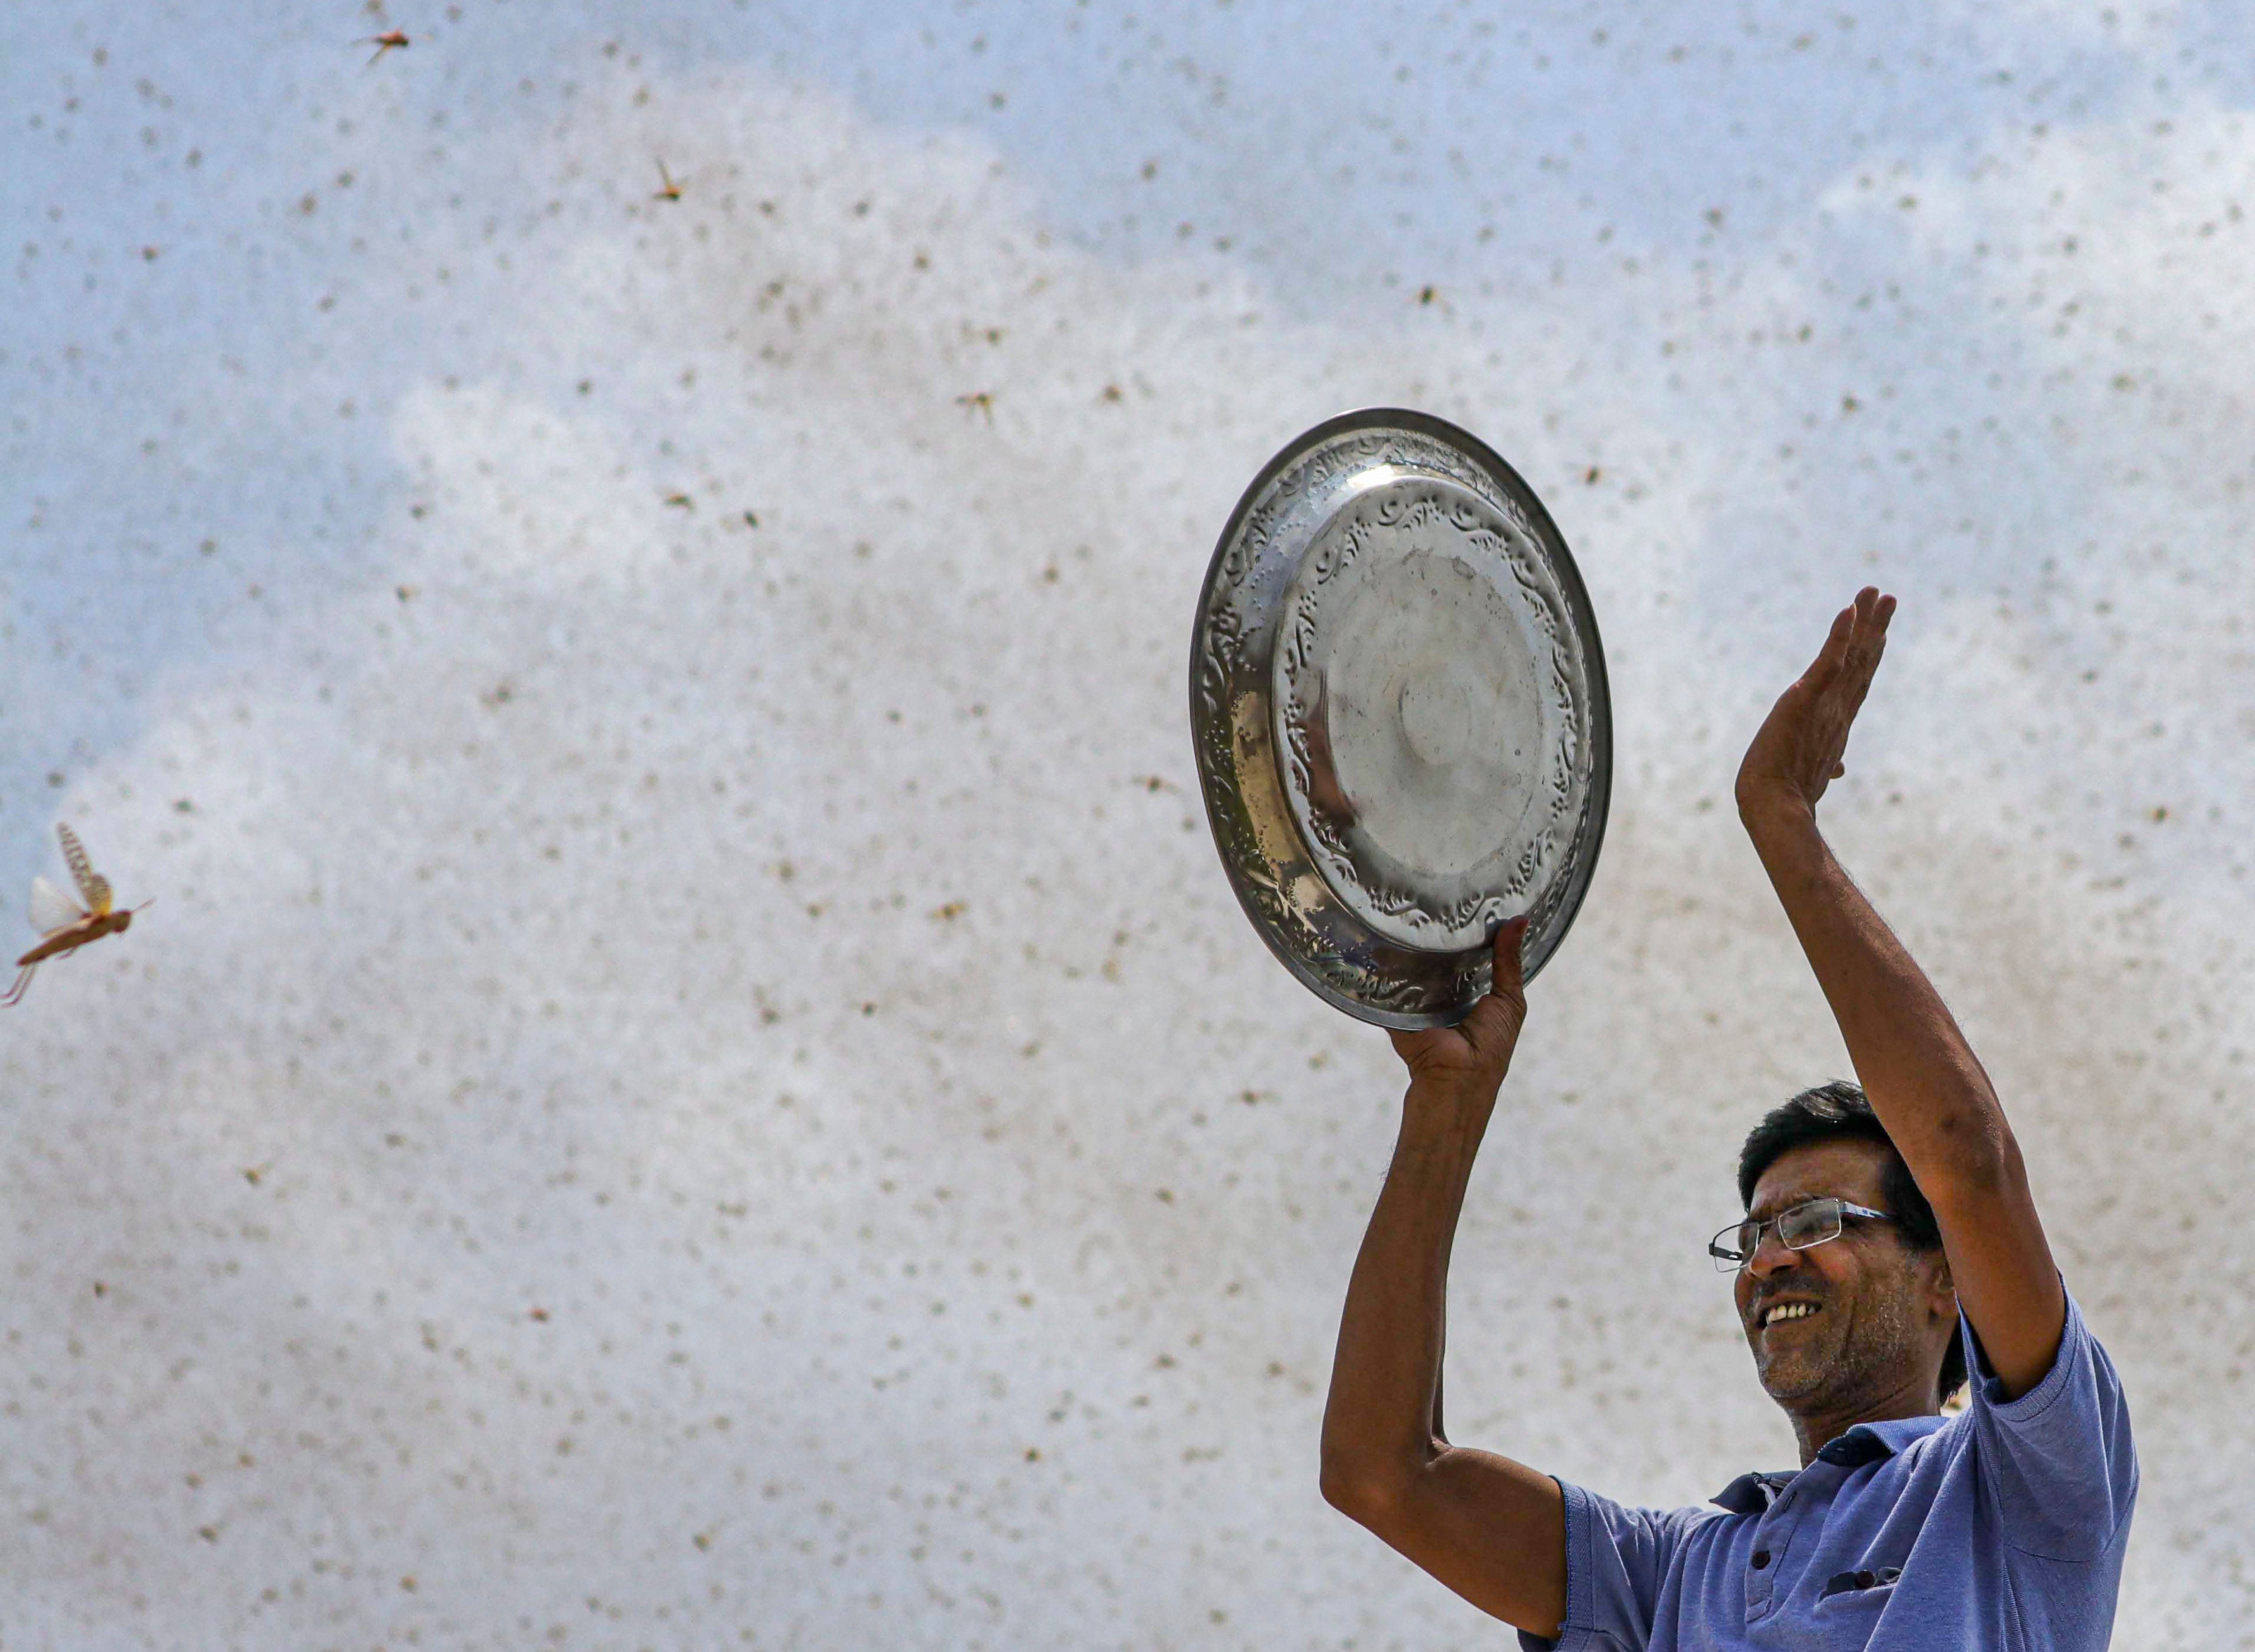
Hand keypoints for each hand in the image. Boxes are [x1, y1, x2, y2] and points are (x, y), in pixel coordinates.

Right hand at [1388, 916, 1528, 1103]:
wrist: (1456, 1077)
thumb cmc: (1491, 1045)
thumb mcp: (1509, 1000)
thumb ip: (1509, 962)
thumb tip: (1519, 921)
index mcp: (1473, 992)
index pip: (1469, 955)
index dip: (1471, 931)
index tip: (1469, 899)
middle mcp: (1444, 994)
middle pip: (1438, 958)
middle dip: (1437, 934)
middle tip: (1433, 895)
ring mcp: (1417, 1001)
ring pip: (1411, 968)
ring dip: (1408, 947)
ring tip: (1404, 908)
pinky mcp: (1394, 1008)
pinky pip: (1386, 985)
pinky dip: (1381, 968)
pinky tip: (1377, 937)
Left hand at [1735, 587, 1895, 822]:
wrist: (1774, 805)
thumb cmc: (1789, 792)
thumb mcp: (1812, 772)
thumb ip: (1829, 763)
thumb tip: (1840, 770)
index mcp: (1836, 721)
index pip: (1857, 680)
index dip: (1871, 654)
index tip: (1881, 631)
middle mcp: (1837, 708)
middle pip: (1863, 660)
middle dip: (1876, 628)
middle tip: (1889, 597)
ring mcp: (1825, 702)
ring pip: (1852, 654)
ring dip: (1863, 622)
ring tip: (1874, 592)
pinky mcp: (1806, 698)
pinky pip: (1827, 662)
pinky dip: (1838, 636)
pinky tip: (1847, 611)